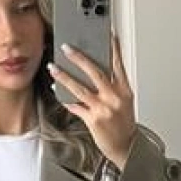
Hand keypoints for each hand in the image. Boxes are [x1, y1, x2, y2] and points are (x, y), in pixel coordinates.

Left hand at [48, 29, 137, 169]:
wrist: (126, 147)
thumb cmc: (124, 125)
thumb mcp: (124, 102)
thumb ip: (113, 86)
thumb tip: (96, 72)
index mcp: (124, 90)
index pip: (118, 63)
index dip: (112, 47)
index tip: (106, 33)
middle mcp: (114, 97)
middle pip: (95, 72)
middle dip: (79, 58)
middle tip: (67, 48)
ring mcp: (103, 109)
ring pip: (80, 88)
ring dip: (64, 77)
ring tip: (54, 68)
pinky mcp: (93, 120)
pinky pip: (76, 106)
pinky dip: (65, 98)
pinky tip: (58, 91)